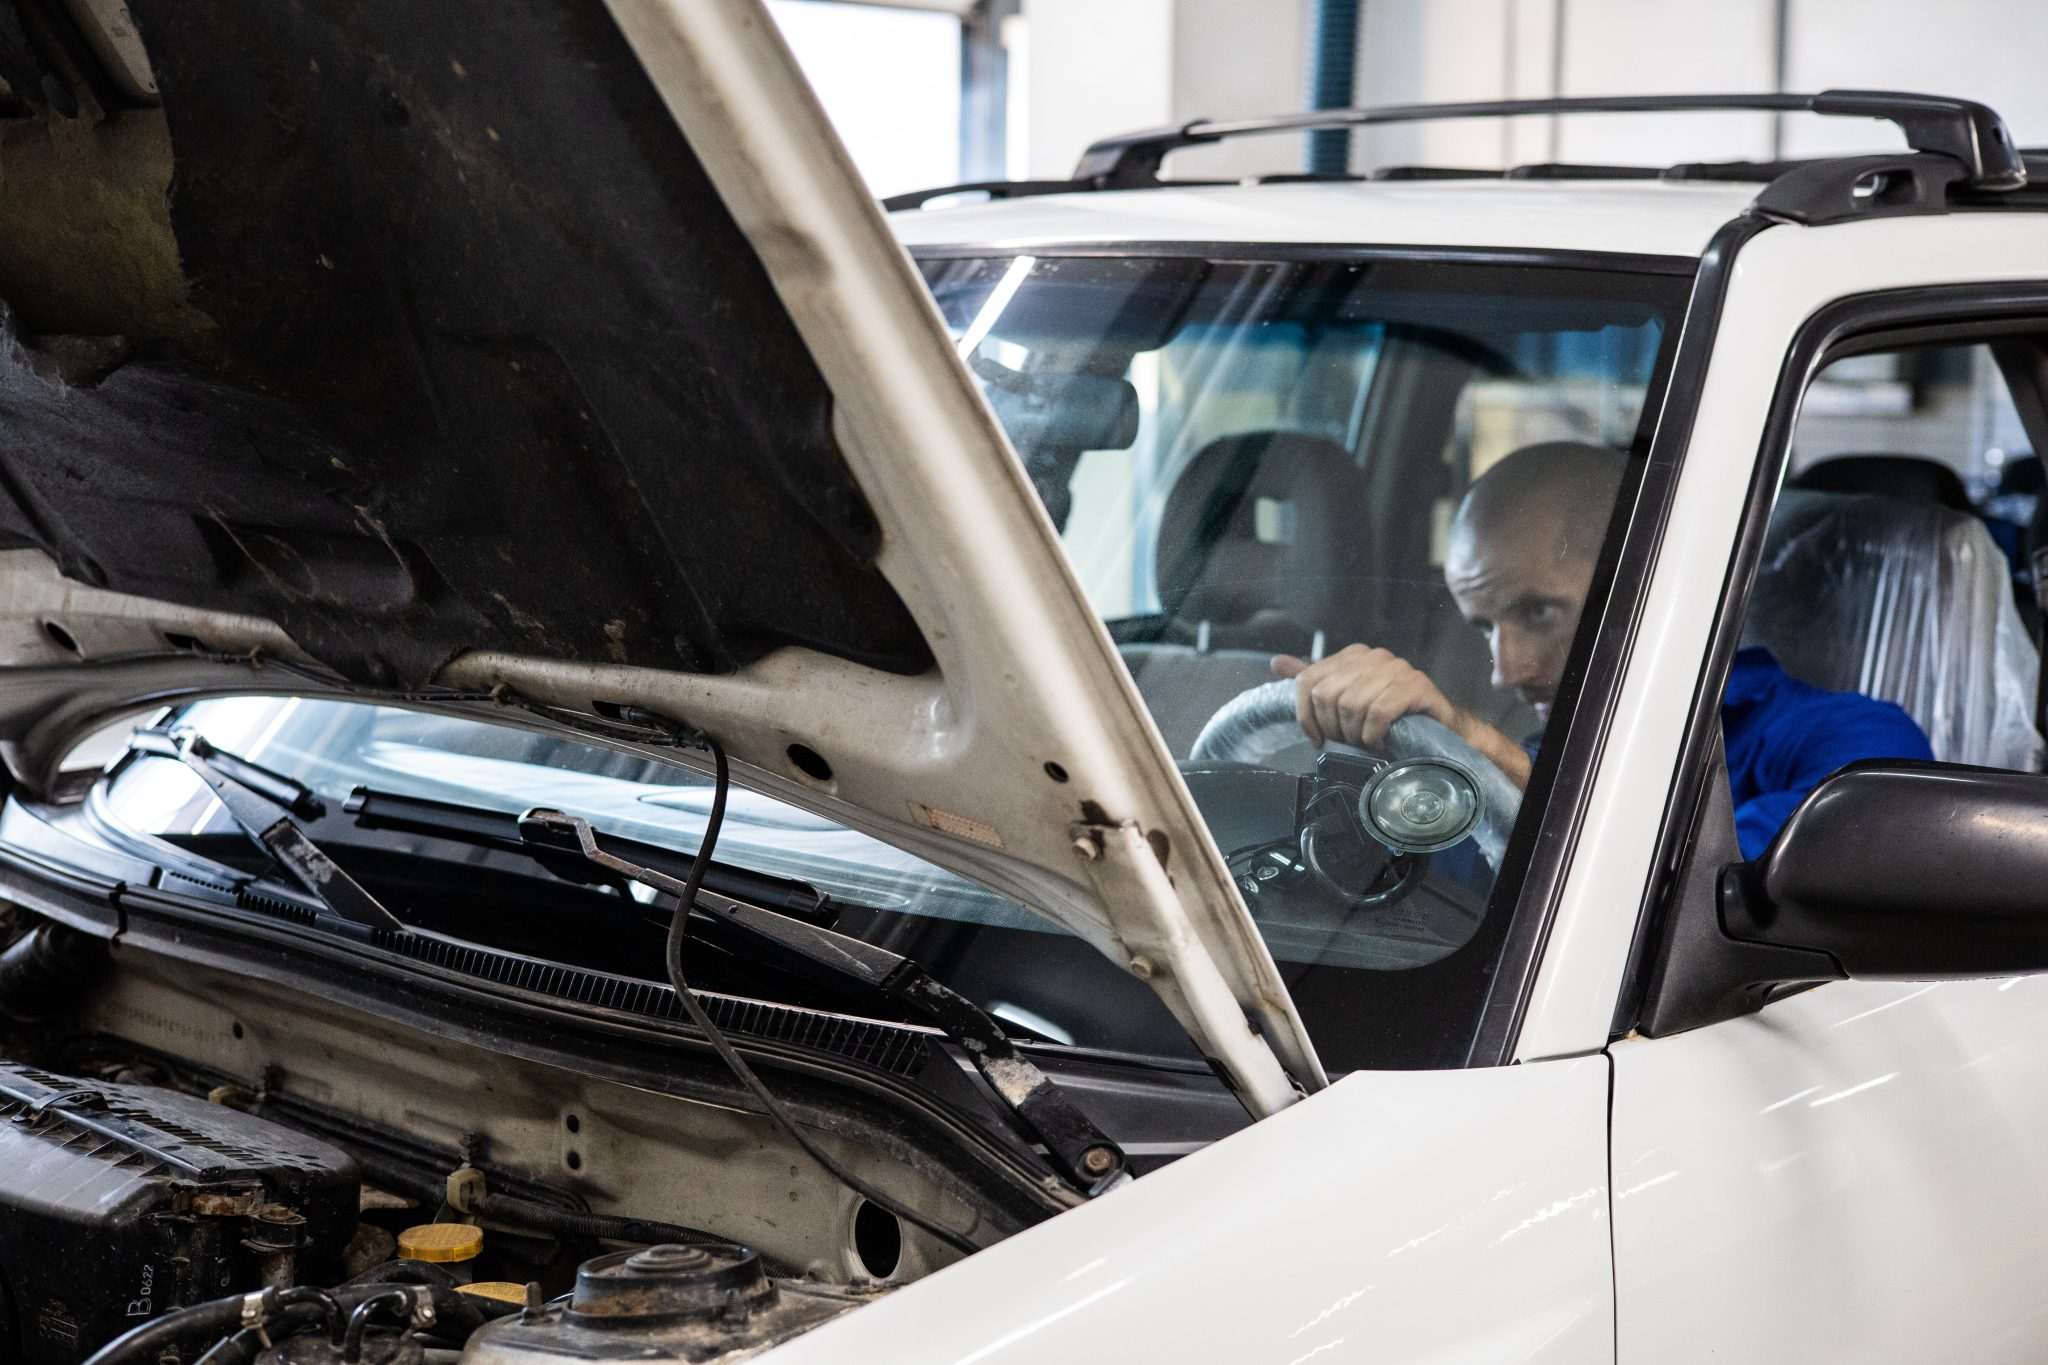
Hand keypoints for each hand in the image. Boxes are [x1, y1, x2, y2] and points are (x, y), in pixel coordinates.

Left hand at [1272, 645, 1532, 787]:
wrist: (1441, 733)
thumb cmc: (1389, 720)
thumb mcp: (1346, 699)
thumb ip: (1313, 680)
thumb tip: (1276, 663)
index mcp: (1353, 655)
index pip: (1307, 680)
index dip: (1306, 715)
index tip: (1317, 739)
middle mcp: (1374, 656)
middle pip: (1328, 695)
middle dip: (1333, 728)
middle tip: (1349, 743)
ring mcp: (1397, 668)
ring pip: (1352, 705)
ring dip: (1356, 734)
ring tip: (1367, 743)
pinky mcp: (1417, 685)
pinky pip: (1379, 712)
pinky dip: (1374, 734)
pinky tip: (1381, 742)